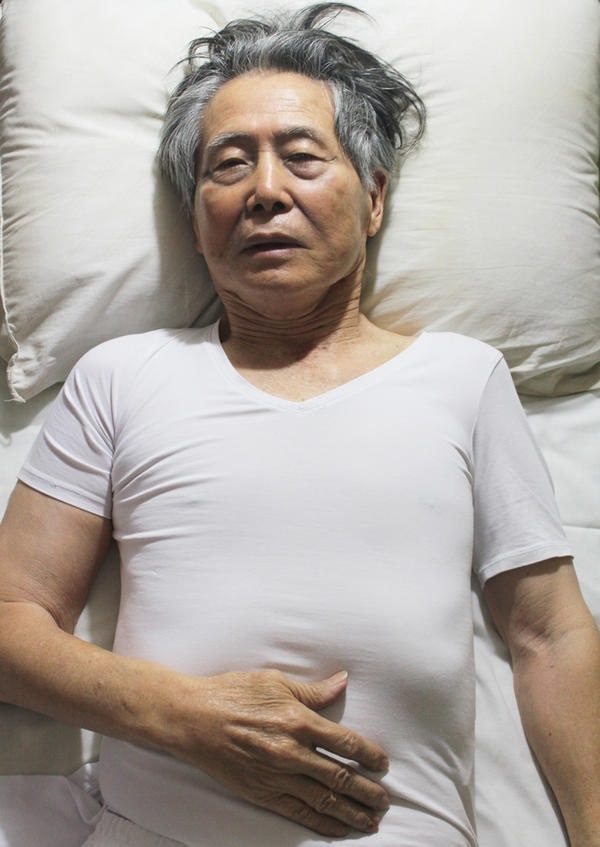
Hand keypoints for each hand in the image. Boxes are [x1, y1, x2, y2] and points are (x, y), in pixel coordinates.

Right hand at [169, 669, 389, 836]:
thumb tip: (342, 683)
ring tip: (371, 821)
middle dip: (367, 791)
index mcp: (298, 720)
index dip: (369, 756)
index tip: (383, 764)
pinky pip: (298, 812)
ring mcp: (277, 776)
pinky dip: (322, 823)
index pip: (346, 743)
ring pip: (324, 800)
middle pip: (340, 777)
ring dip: (352, 813)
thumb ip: (313, 691)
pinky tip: (338, 829)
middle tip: (385, 801)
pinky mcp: (262, 793)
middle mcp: (291, 752)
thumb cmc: (234, 693)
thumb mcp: (275, 682)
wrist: (194, 719)